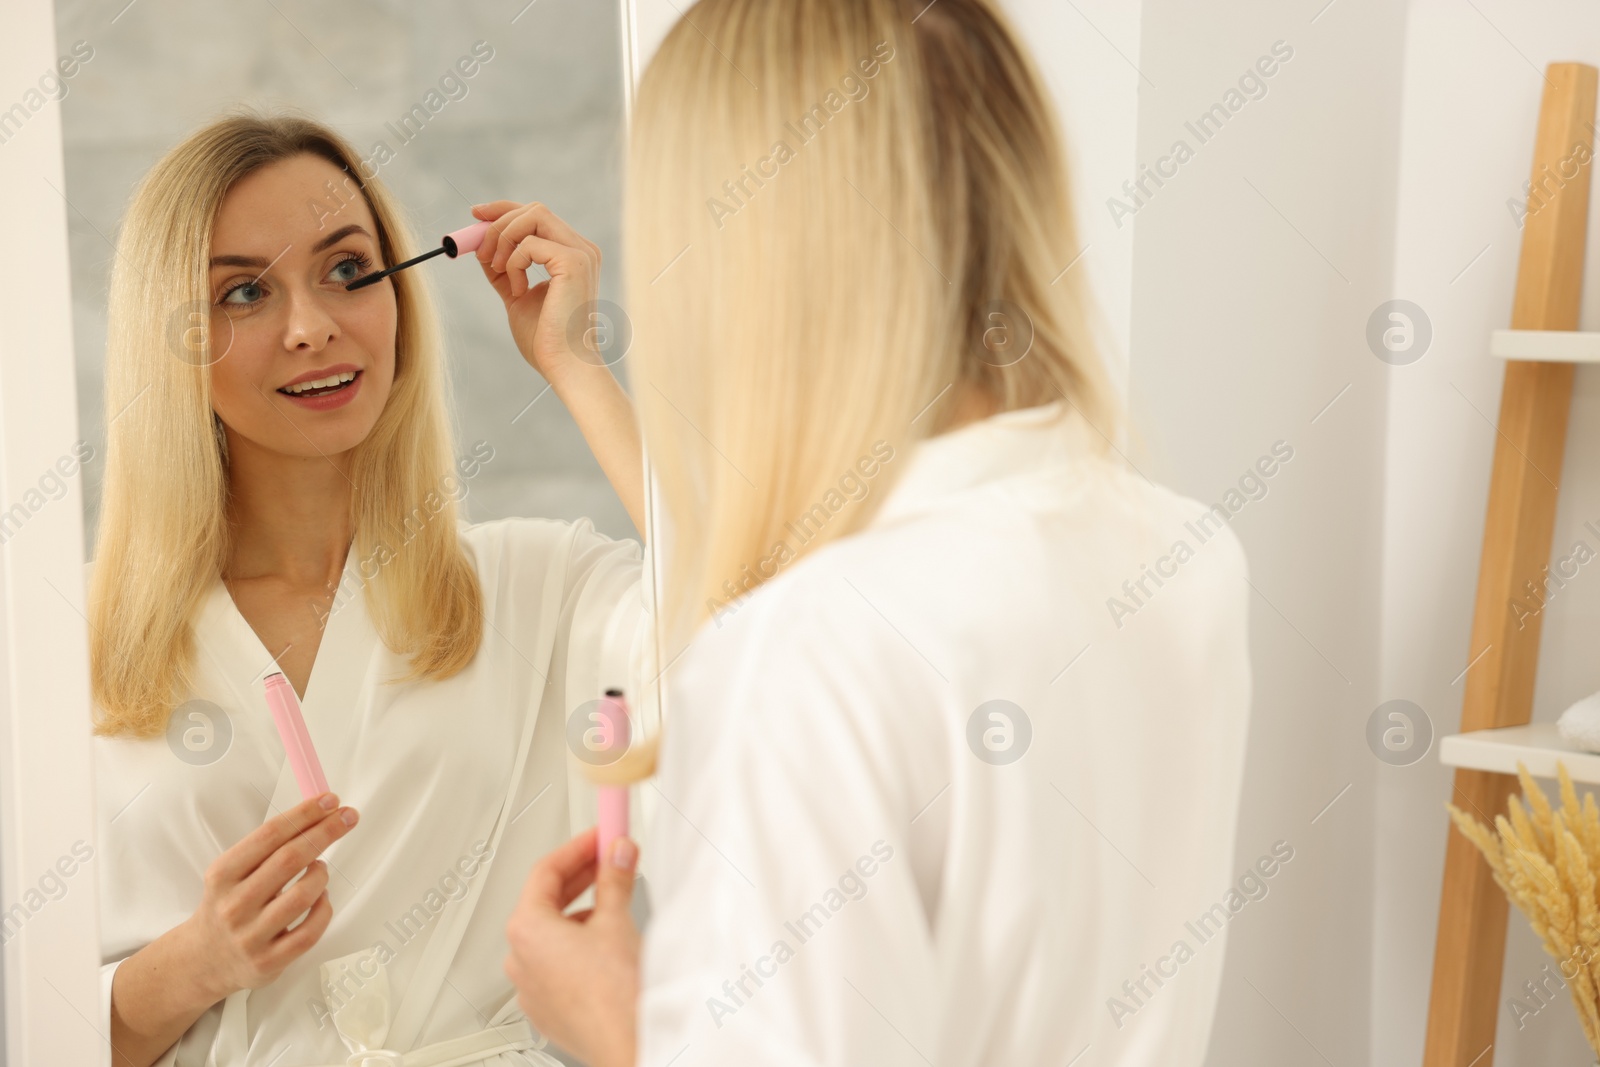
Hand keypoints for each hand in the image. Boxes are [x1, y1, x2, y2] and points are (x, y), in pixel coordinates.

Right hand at [182, 793, 357, 1002]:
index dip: (304, 814)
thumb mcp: (231, 873)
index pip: (269, 835)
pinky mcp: (268, 962)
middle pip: (290, 860)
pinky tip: (322, 898)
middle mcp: (234, 904)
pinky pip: (310, 932)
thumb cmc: (228, 905)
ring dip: (322, 875)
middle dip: (325, 832)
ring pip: (303, 896)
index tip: (330, 800)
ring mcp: (251, 936)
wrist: (201, 960)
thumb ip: (267, 849)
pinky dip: (324, 909)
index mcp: (223, 874)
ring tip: (321, 868)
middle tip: (348, 817)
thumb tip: (317, 815)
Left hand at [472, 200, 604, 386]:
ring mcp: (581, 253)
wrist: (563, 364)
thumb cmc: (545, 338)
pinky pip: (530, 243)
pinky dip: (514, 263)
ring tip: (498, 271)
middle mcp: (582, 248)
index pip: (537, 215)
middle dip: (498, 224)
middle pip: (533, 209)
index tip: (476, 215)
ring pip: (532, 216)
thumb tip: (482, 248)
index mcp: (572, 254)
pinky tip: (518, 290)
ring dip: (504, 239)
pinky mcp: (574, 262)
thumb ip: (504, 270)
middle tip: (480, 252)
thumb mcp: (517, 295)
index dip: (504, 210)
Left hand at [505, 828, 640, 1066]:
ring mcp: (532, 986)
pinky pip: (558, 963)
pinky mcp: (548, 1005)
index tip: (600, 837)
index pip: (545, 871)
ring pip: (553, 934)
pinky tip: (608, 943)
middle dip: (582, 877)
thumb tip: (617, 854)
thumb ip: (614, 879)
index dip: (577, 847)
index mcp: (527, 930)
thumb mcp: (616, 920)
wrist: (627, 1042)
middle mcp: (521, 958)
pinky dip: (579, 945)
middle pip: (546, 900)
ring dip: (582, 912)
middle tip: (610, 859)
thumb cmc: (612, 995)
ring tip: (616, 903)